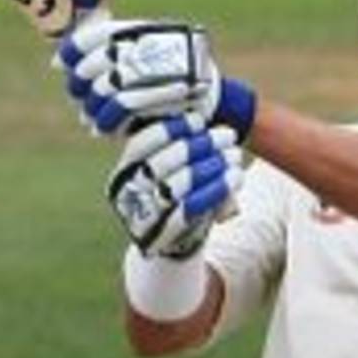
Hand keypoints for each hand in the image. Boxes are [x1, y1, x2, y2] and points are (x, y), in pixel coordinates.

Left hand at [58, 15, 256, 139]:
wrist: (211, 104)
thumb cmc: (167, 83)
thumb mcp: (139, 60)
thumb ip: (103, 57)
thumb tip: (58, 62)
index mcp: (143, 32)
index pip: (99, 32)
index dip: (74, 48)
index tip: (61, 64)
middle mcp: (150, 47)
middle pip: (99, 62)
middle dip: (82, 82)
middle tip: (81, 96)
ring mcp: (155, 71)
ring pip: (105, 87)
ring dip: (92, 106)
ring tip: (91, 117)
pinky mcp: (160, 97)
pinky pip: (120, 109)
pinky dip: (105, 121)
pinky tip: (102, 128)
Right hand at [106, 116, 243, 257]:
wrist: (173, 244)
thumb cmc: (174, 195)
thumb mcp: (170, 170)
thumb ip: (178, 147)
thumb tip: (201, 113)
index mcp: (123, 172)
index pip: (141, 144)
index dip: (170, 129)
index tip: (199, 119)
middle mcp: (126, 194)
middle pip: (160, 164)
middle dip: (197, 146)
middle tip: (228, 134)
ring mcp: (142, 218)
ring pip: (176, 186)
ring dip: (209, 167)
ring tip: (234, 154)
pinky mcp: (164, 236)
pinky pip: (191, 209)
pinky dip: (215, 191)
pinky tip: (235, 177)